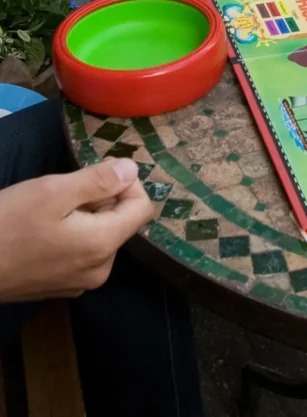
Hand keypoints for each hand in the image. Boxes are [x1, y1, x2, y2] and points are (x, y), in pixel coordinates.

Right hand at [0, 159, 155, 301]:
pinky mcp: (59, 287)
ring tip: (45, 212)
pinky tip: (38, 232)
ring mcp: (79, 282)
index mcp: (103, 245)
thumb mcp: (51, 192)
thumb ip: (98, 180)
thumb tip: (132, 169)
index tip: (98, 173)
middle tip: (61, 193)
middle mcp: (100, 269)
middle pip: (119, 222)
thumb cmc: (3, 225)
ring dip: (82, 217)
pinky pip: (79, 253)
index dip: (127, 185)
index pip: (142, 208)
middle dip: (99, 200)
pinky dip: (69, 236)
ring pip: (98, 237)